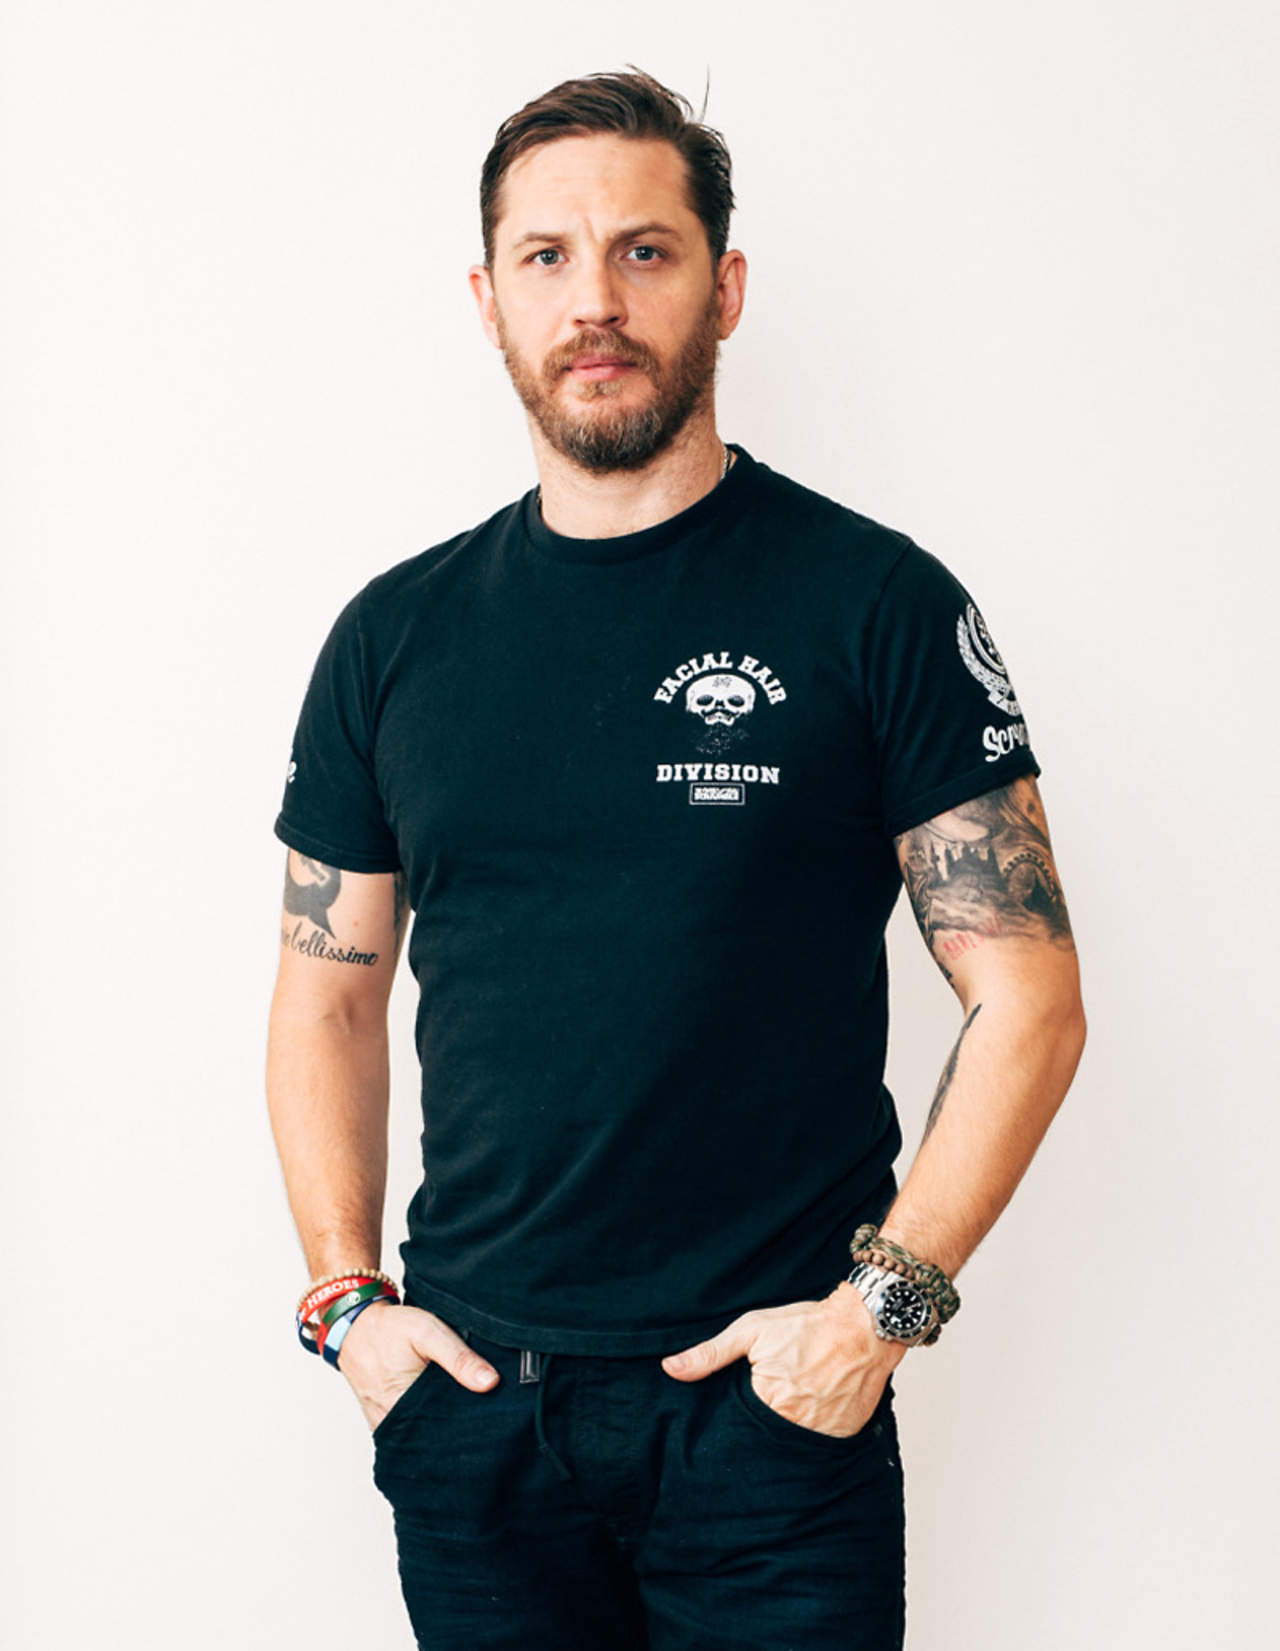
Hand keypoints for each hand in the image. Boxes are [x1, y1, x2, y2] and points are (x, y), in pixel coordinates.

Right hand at [335, 1301, 500, 1431]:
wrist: (355, 1325)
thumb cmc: (389, 1328)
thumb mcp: (428, 1332)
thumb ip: (459, 1358)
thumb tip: (490, 1382)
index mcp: (402, 1407)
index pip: (445, 1431)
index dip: (468, 1425)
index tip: (488, 1417)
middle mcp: (391, 1422)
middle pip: (434, 1436)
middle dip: (457, 1426)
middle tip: (479, 1411)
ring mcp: (385, 1423)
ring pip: (421, 1433)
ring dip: (440, 1424)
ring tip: (460, 1409)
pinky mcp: (383, 1419)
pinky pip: (408, 1428)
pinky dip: (424, 1420)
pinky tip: (439, 1408)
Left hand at [660, 1282, 906, 1437]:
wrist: (865, 1324)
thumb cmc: (806, 1324)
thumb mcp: (752, 1329)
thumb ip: (710, 1354)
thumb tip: (670, 1369)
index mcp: (767, 1402)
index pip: (738, 1427)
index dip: (737, 1417)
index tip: (742, 1406)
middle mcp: (796, 1424)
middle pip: (766, 1438)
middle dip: (763, 1426)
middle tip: (773, 1400)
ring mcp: (824, 1433)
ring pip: (795, 1443)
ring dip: (791, 1429)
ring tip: (796, 1402)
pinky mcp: (847, 1434)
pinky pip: (823, 1443)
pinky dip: (817, 1430)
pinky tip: (817, 1407)